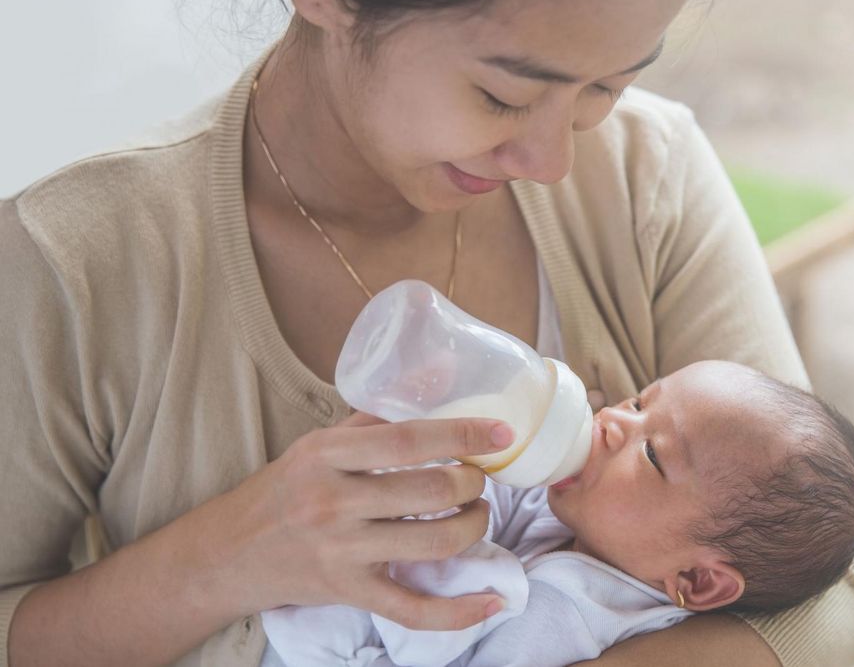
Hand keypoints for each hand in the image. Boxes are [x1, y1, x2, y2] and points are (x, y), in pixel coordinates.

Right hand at [220, 411, 512, 630]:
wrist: (228, 552)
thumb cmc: (287, 488)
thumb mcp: (323, 440)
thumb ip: (382, 409)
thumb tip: (443, 364)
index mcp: (326, 454)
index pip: (408, 439)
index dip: (463, 434)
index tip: (502, 432)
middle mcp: (332, 502)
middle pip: (431, 491)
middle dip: (472, 482)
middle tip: (477, 477)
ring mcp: (341, 552)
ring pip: (434, 543)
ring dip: (474, 525)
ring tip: (477, 513)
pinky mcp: (348, 592)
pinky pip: (413, 609)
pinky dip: (459, 611)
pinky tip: (492, 600)